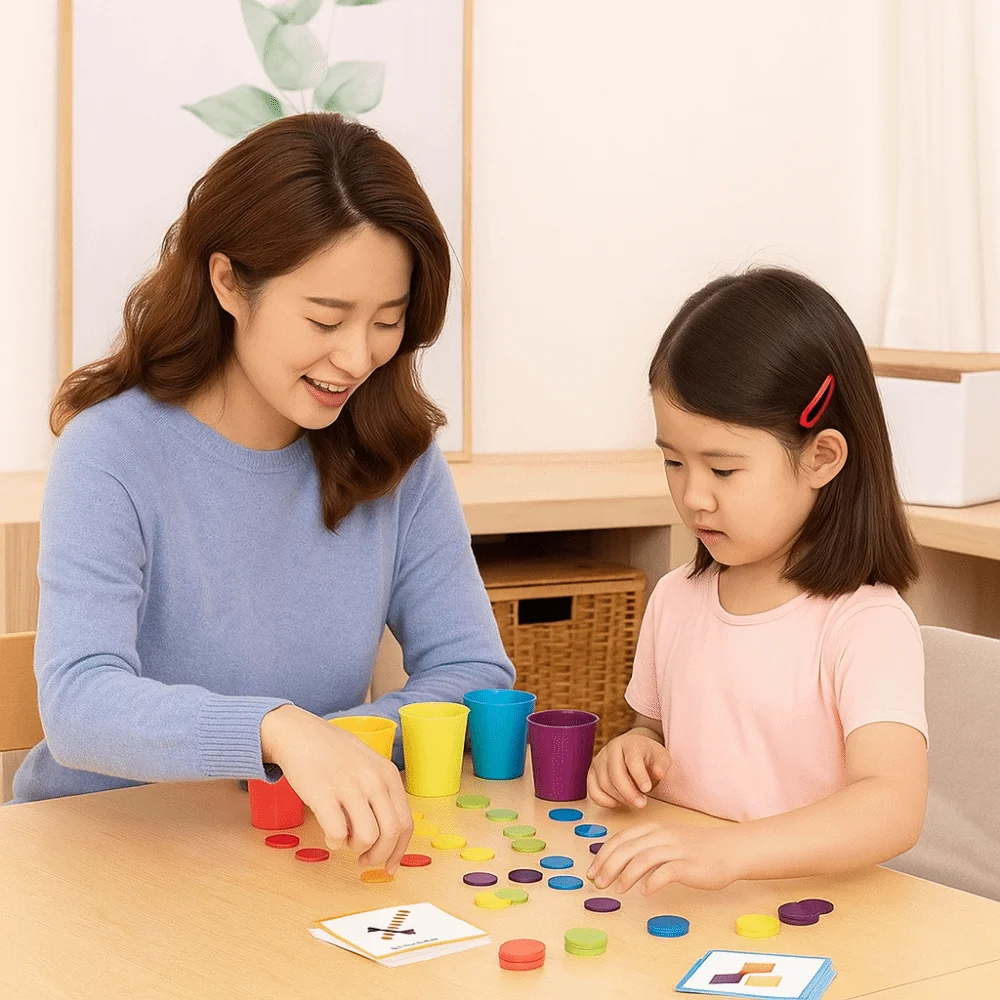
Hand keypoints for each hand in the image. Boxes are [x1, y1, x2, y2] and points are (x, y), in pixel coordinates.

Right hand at [260, 705, 412, 872]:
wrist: (300, 734)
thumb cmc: (334, 754)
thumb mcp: (369, 766)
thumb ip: (381, 794)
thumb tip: (388, 837)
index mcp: (388, 775)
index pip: (406, 823)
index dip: (399, 851)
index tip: (390, 866)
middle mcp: (373, 780)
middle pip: (390, 833)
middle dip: (379, 856)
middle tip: (364, 859)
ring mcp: (349, 786)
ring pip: (367, 837)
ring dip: (356, 848)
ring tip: (345, 840)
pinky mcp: (323, 794)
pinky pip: (337, 834)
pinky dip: (334, 843)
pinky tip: (330, 834)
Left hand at [586, 820, 743, 892]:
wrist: (730, 849)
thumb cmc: (696, 849)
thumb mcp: (667, 841)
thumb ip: (646, 847)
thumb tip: (618, 863)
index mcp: (653, 828)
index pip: (620, 838)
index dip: (603, 855)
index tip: (592, 870)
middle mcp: (662, 835)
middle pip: (627, 848)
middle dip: (608, 866)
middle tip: (597, 883)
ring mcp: (676, 849)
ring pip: (643, 858)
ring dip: (625, 875)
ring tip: (616, 890)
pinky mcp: (689, 864)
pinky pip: (666, 872)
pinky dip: (652, 882)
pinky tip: (644, 892)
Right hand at [587, 730, 671, 808]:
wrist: (634, 751)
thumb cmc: (648, 757)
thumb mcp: (661, 758)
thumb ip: (662, 765)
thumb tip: (659, 773)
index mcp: (630, 743)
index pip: (632, 759)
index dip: (639, 776)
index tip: (647, 789)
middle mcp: (611, 749)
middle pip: (615, 774)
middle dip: (629, 793)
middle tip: (642, 803)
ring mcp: (599, 760)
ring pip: (604, 784)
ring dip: (620, 798)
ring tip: (634, 802)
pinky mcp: (592, 773)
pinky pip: (593, 791)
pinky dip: (605, 801)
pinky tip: (618, 802)